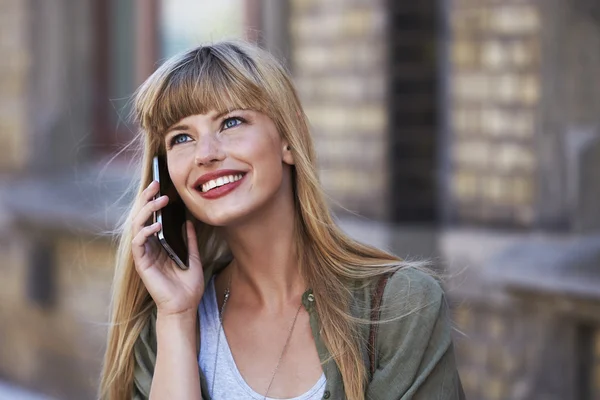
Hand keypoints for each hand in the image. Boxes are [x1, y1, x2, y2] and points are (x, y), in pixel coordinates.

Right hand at [131, 181, 204, 316]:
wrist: (185, 307)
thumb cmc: (188, 286)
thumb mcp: (193, 257)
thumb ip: (190, 240)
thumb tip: (188, 222)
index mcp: (158, 244)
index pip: (151, 217)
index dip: (152, 201)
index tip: (161, 186)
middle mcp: (148, 247)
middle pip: (141, 217)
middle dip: (146, 199)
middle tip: (155, 184)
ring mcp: (143, 254)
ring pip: (136, 226)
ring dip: (146, 211)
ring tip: (160, 200)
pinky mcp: (142, 264)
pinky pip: (138, 243)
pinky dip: (145, 232)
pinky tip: (156, 225)